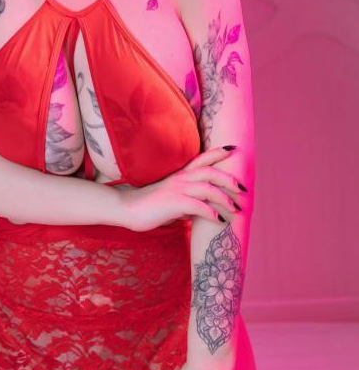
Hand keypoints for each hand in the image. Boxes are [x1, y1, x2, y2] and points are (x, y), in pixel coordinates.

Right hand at [124, 145, 246, 231]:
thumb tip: (196, 213)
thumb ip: (185, 204)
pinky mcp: (174, 203)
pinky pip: (198, 206)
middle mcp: (181, 179)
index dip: (218, 152)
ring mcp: (177, 190)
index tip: (233, 148)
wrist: (126, 209)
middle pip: (212, 172)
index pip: (202, 159)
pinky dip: (212, 213)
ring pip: (209, 189)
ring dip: (225, 199)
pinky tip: (219, 220)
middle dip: (230, 180)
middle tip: (243, 190)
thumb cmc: (147, 207)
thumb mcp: (170, 202)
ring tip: (235, 210)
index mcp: (180, 175)